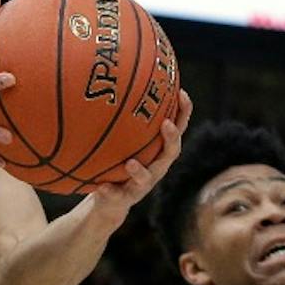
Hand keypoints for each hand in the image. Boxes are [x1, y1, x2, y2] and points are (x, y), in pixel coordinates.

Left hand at [80, 88, 192, 214]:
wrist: (107, 202)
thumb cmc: (115, 164)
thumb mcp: (117, 142)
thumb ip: (118, 121)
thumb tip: (109, 82)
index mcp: (157, 152)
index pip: (176, 129)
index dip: (182, 113)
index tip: (181, 93)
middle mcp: (155, 169)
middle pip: (170, 154)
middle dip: (171, 139)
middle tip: (166, 125)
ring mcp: (140, 186)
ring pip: (146, 180)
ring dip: (140, 171)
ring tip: (131, 164)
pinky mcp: (122, 200)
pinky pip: (116, 196)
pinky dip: (109, 191)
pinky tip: (101, 187)